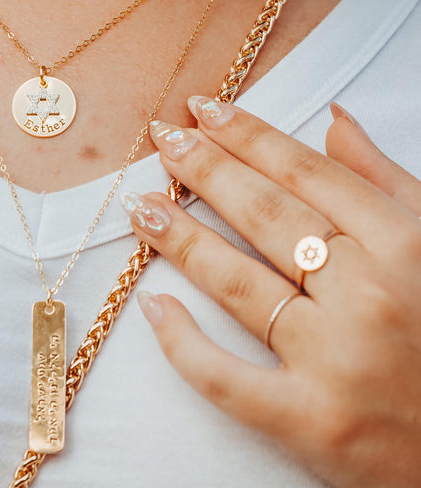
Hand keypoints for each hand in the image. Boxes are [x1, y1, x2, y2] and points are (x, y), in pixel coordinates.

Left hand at [121, 97, 420, 487]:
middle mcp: (369, 296)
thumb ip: (386, 182)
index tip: (203, 110)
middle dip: (206, 171)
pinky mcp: (311, 424)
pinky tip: (153, 307)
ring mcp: (336, 362)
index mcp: (404, 246)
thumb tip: (334, 121)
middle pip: (266, 215)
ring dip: (180, 238)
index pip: (306, 173)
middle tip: (164, 141)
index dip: (247, 135)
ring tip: (141, 207)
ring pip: (238, 283)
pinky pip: (227, 377)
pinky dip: (184, 343)